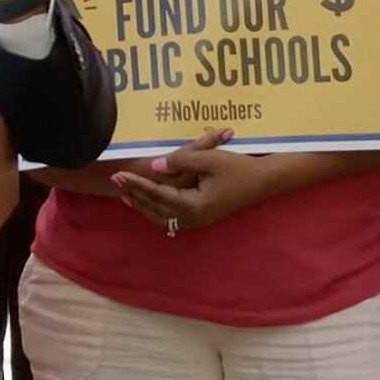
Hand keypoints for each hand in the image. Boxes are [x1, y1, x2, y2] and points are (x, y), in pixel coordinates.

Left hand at [112, 131, 271, 230]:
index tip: (119, 173)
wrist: (263, 181)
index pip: (157, 194)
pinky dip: (157, 209)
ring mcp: (199, 220)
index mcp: (194, 205)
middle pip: (156, 209)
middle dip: (135, 194)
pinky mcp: (203, 217)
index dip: (137, 183)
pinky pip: (173, 217)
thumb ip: (180, 161)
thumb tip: (155, 167)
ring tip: (125, 193)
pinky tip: (148, 202)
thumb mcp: (208, 159)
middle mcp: (195, 218)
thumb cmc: (237, 168)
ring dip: (143, 205)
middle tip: (115, 181)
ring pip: (163, 217)